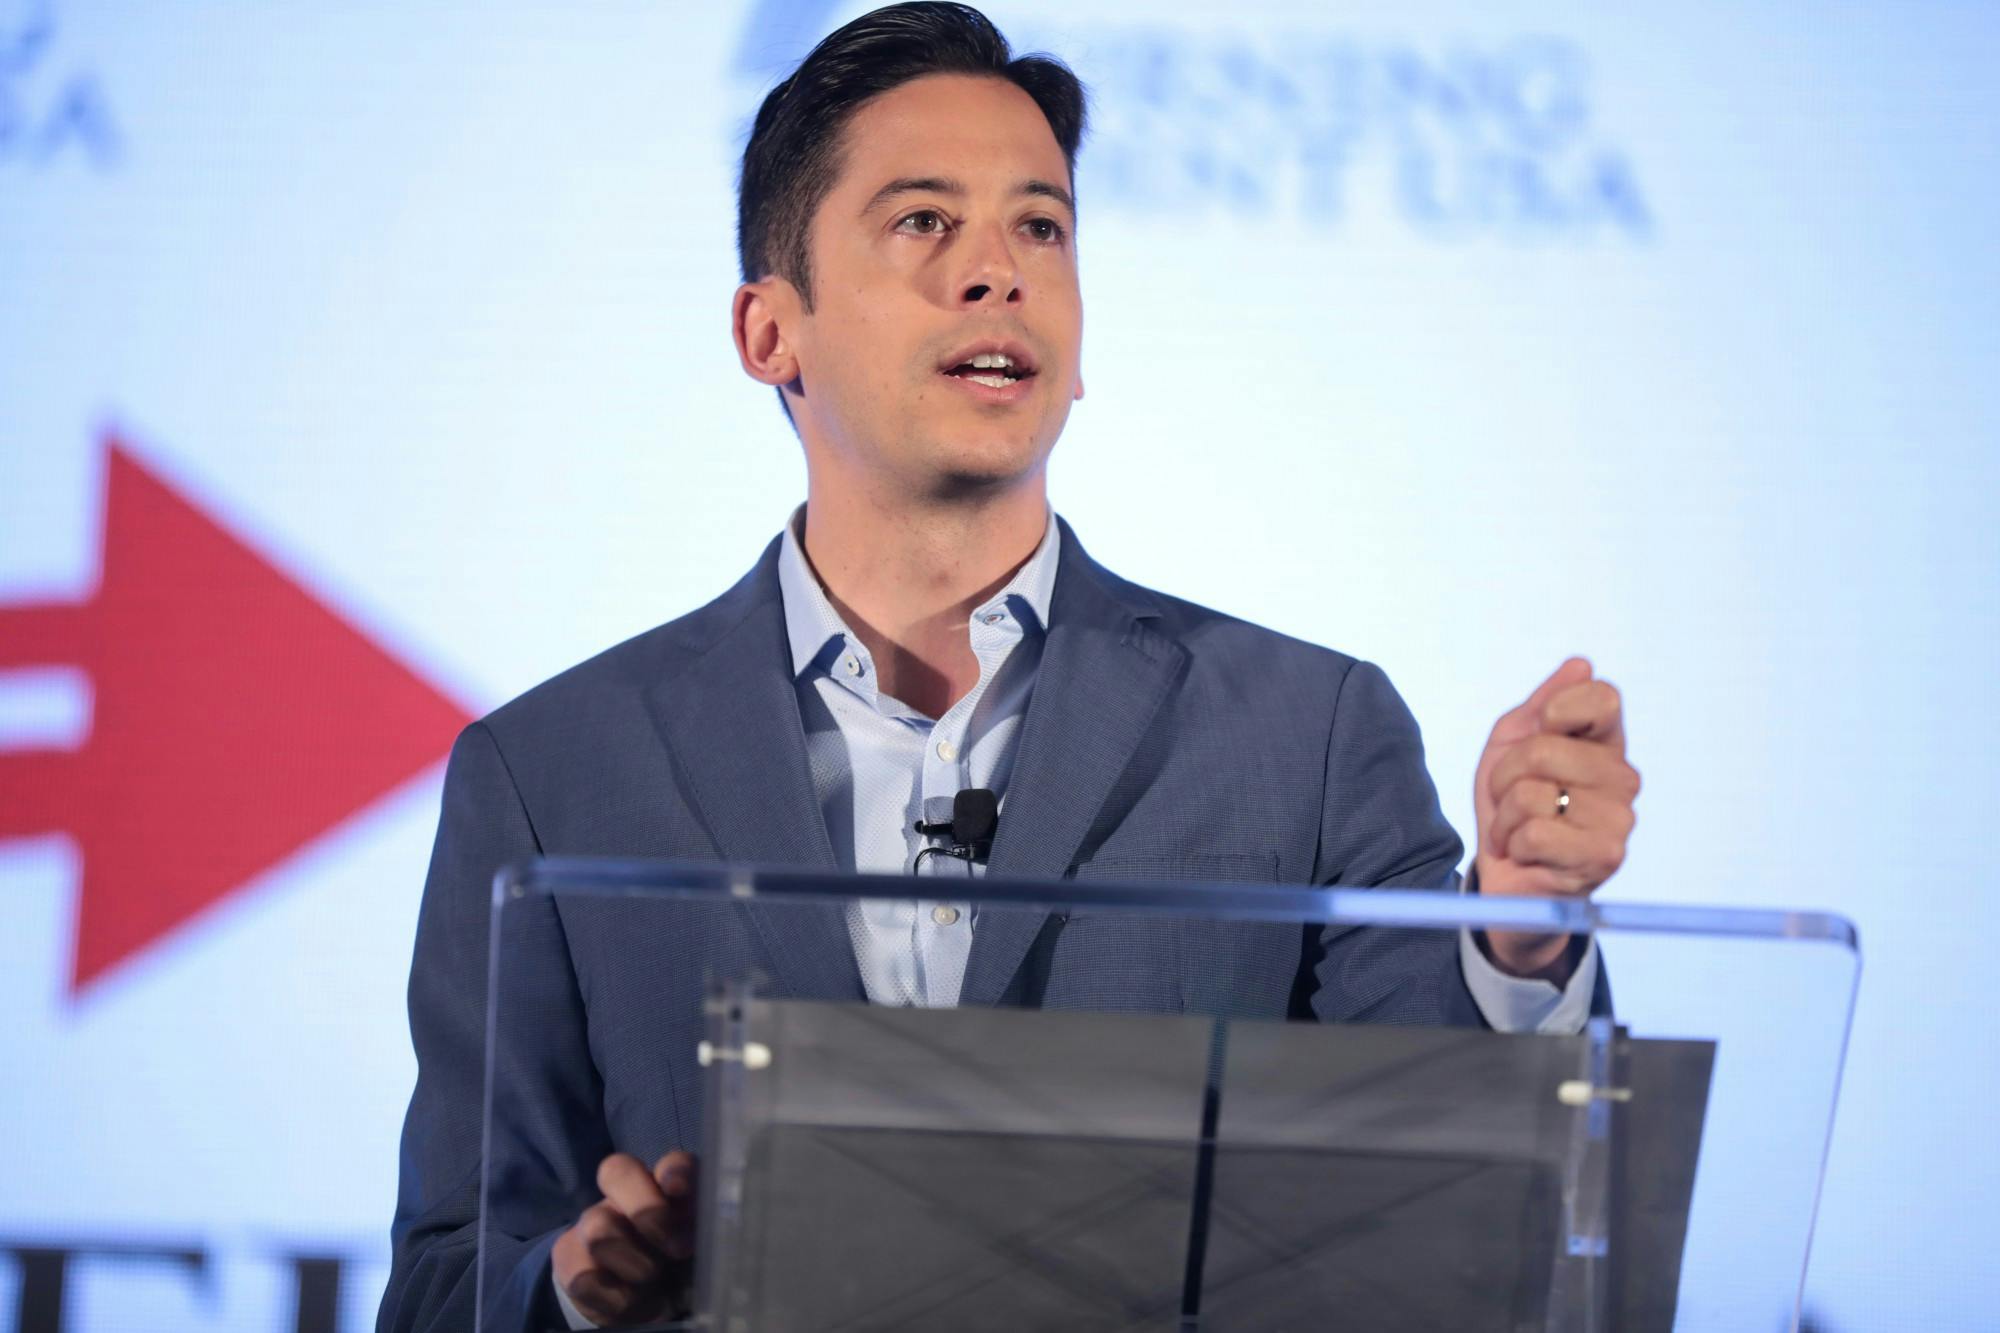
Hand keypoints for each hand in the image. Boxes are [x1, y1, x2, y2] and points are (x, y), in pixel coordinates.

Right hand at [552, 1150, 697, 1326]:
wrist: (634, 1297)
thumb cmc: (676, 1265)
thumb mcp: (698, 1246)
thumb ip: (707, 1228)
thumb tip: (724, 1230)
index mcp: (665, 1185)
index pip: (672, 1162)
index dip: (676, 1170)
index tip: (681, 1189)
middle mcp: (624, 1193)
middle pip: (618, 1171)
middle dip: (648, 1210)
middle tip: (678, 1249)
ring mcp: (592, 1222)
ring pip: (600, 1228)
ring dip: (635, 1263)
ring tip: (654, 1283)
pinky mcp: (569, 1258)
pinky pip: (585, 1276)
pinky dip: (616, 1298)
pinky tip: (634, 1304)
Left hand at [1472, 658, 1639, 980]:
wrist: (1504, 874)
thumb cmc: (1511, 805)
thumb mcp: (1511, 745)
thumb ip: (1541, 704)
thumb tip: (1581, 664)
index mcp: (1604, 744)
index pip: (1604, 698)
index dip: (1557, 708)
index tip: (1538, 730)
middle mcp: (1622, 778)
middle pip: (1545, 748)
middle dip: (1505, 774)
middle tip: (1509, 798)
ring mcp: (1618, 819)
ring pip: (1533, 793)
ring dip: (1506, 815)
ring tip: (1518, 830)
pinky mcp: (1604, 857)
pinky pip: (1534, 832)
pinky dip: (1513, 843)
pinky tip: (1526, 854)